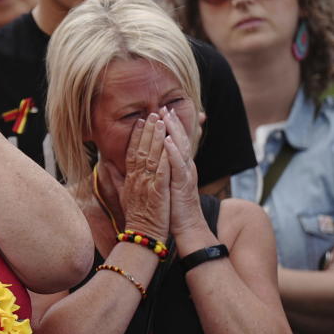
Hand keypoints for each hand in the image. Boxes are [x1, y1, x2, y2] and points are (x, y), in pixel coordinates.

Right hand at [119, 114, 169, 240]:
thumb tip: (107, 164)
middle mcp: (137, 179)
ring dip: (157, 138)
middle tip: (153, 114)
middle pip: (142, 149)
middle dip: (148, 130)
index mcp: (130, 179)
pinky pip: (162, 171)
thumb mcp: (122, 195)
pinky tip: (170, 144)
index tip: (140, 121)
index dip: (136, 136)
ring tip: (162, 121)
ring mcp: (147, 184)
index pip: (132, 152)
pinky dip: (166, 156)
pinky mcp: (158, 192)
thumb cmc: (136, 217)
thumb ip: (116, 178)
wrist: (141, 237)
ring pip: (152, 156)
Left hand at [161, 107, 206, 237]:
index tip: (159, 112)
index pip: (173, 142)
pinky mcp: (182, 184)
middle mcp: (185, 167)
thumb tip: (148, 162)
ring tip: (166, 116)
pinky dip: (172, 152)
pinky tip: (167, 141)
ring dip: (173, 131)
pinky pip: (178, 166)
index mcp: (179, 167)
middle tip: (163, 107)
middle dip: (171, 123)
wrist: (186, 227)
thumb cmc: (173, 207)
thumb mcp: (165, 185)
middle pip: (178, 140)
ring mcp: (185, 175)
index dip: (167, 127)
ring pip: (180, 148)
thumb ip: (159, 171)